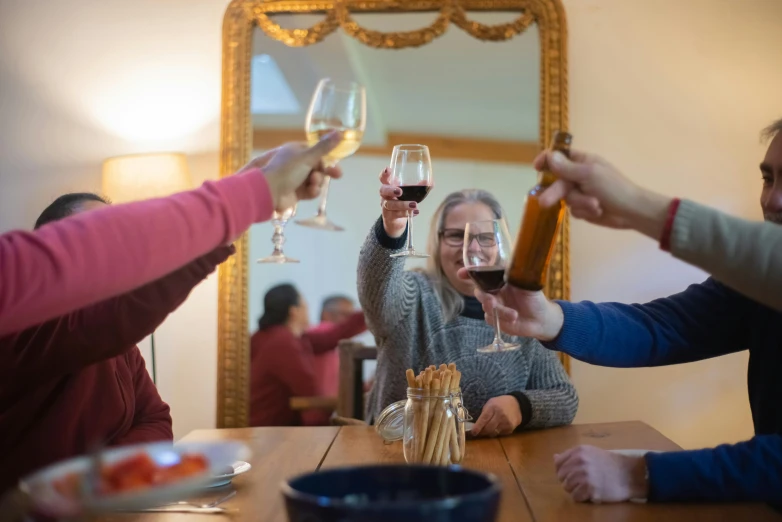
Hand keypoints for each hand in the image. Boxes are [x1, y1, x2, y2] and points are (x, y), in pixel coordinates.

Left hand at [249, 133, 342, 211]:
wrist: (270, 191)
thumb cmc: (287, 170)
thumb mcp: (307, 156)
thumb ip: (325, 147)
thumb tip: (339, 132)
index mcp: (297, 151)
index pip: (317, 153)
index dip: (328, 158)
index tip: (338, 161)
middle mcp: (297, 163)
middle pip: (318, 167)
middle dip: (326, 171)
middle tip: (337, 175)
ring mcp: (296, 179)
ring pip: (316, 180)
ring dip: (318, 182)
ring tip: (313, 183)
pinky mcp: (296, 193)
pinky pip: (310, 191)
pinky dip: (312, 191)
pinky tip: (310, 191)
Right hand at [378, 167, 418, 237]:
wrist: (395, 219)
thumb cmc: (402, 201)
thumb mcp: (409, 192)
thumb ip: (418, 187)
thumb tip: (431, 182)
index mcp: (389, 186)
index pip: (383, 178)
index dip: (384, 174)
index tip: (388, 169)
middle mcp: (385, 195)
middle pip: (383, 190)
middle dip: (391, 190)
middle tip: (400, 191)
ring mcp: (386, 206)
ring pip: (390, 204)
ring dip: (402, 204)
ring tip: (414, 204)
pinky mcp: (390, 216)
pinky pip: (397, 215)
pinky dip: (407, 213)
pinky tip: (416, 212)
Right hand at [456, 268, 563, 340]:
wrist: (541, 320)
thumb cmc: (536, 298)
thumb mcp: (528, 283)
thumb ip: (516, 274)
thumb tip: (510, 263)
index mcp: (500, 280)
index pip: (481, 274)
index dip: (469, 273)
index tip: (461, 273)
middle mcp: (494, 292)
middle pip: (479, 291)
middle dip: (484, 297)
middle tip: (493, 301)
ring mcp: (494, 306)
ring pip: (485, 307)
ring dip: (498, 311)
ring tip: (514, 315)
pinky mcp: (495, 320)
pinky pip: (490, 319)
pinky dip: (501, 320)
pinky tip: (513, 320)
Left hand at [471, 395, 521, 436]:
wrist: (517, 405)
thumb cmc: (500, 403)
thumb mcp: (490, 403)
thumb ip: (484, 412)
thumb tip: (477, 424)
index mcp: (493, 407)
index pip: (484, 419)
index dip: (478, 427)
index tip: (473, 432)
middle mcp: (500, 415)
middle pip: (488, 428)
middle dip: (482, 432)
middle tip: (479, 432)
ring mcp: (506, 422)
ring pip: (494, 433)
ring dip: (489, 433)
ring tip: (487, 430)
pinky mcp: (510, 428)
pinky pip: (500, 434)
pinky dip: (496, 432)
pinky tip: (497, 427)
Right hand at [535, 149, 670, 238]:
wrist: (632, 212)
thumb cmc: (614, 188)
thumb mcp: (589, 175)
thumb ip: (567, 168)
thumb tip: (550, 156)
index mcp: (582, 162)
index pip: (559, 157)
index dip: (547, 160)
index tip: (537, 167)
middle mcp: (579, 176)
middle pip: (557, 182)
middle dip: (555, 193)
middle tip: (544, 203)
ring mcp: (581, 192)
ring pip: (565, 198)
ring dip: (580, 203)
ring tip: (595, 205)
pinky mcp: (583, 208)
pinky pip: (573, 210)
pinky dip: (584, 212)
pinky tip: (597, 211)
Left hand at [554, 445, 648, 502]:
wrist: (629, 474)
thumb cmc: (610, 463)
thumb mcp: (590, 453)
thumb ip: (572, 456)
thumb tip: (554, 458)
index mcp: (578, 450)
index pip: (558, 463)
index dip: (563, 471)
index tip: (572, 474)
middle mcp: (579, 461)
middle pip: (561, 476)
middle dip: (569, 481)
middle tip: (582, 482)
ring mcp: (584, 475)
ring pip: (566, 487)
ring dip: (575, 490)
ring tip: (587, 487)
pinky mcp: (590, 488)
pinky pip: (575, 497)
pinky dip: (581, 498)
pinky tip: (591, 493)